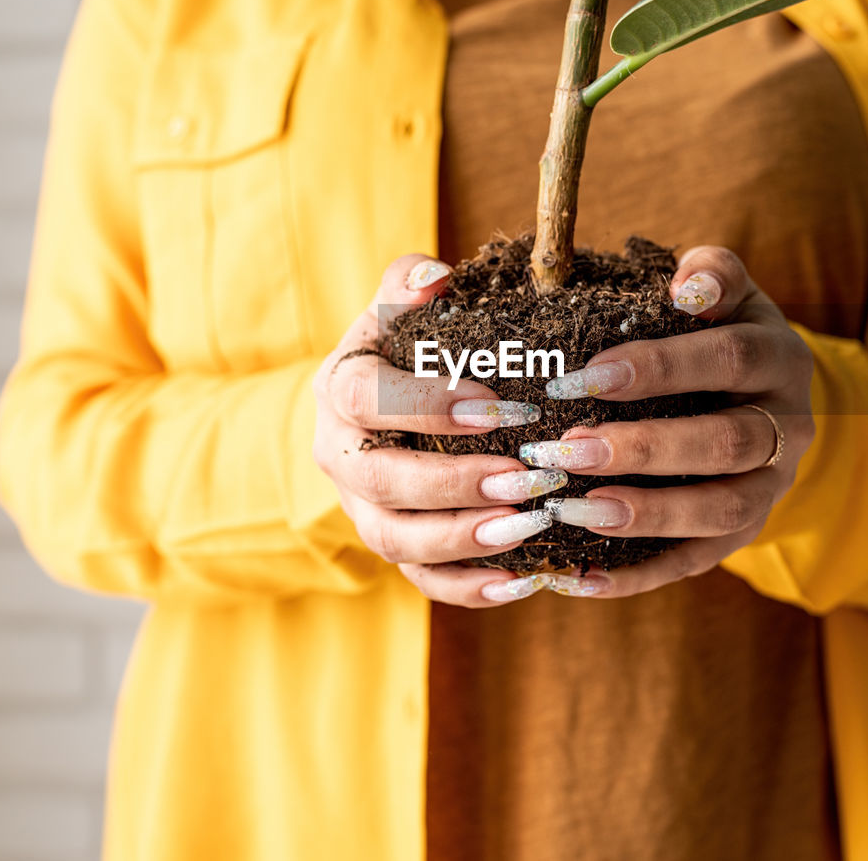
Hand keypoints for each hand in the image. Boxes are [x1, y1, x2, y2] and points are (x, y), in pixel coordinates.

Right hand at [312, 254, 577, 606]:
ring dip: (464, 538)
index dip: (425, 404)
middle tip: (526, 477)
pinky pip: (422, 579)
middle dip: (457, 482)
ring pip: (398, 539)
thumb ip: (411, 284)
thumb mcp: (398, 306)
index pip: (365, 398)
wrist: (374, 404)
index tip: (497, 407)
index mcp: (339, 389)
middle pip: (383, 480)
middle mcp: (339, 455)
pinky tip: (525, 578)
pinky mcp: (391, 545)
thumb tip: (437, 280)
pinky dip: (471, 588)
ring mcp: (361, 508)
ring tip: (527, 526)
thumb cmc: (401, 346)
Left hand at [514, 245, 815, 599]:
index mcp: (779, 358)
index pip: (729, 359)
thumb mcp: (730, 294)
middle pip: (728, 442)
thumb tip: (686, 285)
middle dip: (646, 449)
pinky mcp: (745, 532)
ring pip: (721, 510)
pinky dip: (641, 575)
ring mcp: (770, 486)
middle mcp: (788, 427)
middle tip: (570, 450)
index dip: (661, 366)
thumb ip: (712, 275)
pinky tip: (582, 578)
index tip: (586, 375)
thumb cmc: (723, 333)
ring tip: (577, 512)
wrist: (769, 393)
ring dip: (648, 515)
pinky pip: (698, 561)